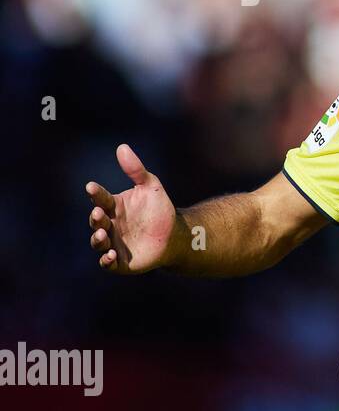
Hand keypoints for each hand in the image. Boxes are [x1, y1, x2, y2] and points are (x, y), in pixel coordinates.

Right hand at [85, 144, 181, 273]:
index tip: (91, 187)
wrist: (174, 235)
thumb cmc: (159, 210)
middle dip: (95, 217)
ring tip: (102, 233)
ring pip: (98, 242)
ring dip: (97, 239)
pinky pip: (107, 263)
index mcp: (113, 206)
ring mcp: (112, 243)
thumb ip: (136, 169)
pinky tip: (110, 255)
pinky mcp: (119, 262)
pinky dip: (106, 260)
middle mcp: (108, 225)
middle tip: (100, 213)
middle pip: (96, 221)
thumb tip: (122, 147)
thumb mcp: (151, 187)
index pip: (100, 198)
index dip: (95, 193)